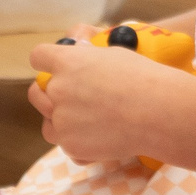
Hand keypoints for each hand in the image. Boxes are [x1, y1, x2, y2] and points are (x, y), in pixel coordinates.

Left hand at [27, 34, 195, 165]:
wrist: (159, 113)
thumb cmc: (142, 79)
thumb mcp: (114, 54)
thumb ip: (88, 56)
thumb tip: (78, 50)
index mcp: (66, 62)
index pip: (38, 56)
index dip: (45, 61)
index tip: (50, 67)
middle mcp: (58, 89)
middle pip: (36, 92)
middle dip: (47, 93)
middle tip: (67, 97)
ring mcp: (62, 119)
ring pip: (47, 122)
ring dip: (59, 121)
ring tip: (84, 121)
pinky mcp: (70, 145)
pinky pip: (64, 143)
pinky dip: (76, 142)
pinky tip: (96, 137)